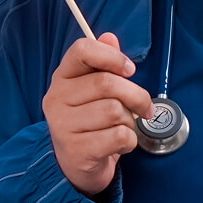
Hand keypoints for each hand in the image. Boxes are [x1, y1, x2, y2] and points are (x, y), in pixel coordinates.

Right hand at [42, 33, 154, 196]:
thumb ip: (103, 63)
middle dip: (136, 95)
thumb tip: (110, 37)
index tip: (130, 69)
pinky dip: (129, 140)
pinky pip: (118, 136)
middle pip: (107, 83)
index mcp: (62, 77)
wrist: (73, 165)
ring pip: (115, 111)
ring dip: (130, 121)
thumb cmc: (89, 122)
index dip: (111, 56)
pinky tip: (121, 143)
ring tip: (124, 127)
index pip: (82, 50)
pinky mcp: (76, 149)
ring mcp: (63, 125)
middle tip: (145, 107)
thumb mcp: (93, 91)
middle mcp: (57, 98)